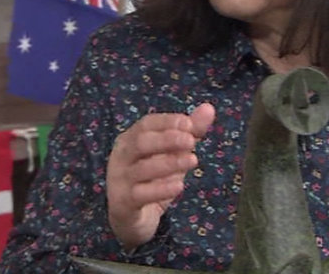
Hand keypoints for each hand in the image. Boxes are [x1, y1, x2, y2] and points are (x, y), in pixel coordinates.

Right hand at [106, 103, 215, 250]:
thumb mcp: (172, 154)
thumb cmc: (152, 180)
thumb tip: (209, 108)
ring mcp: (120, 181)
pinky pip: (140, 195)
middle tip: (191, 141)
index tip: (189, 123)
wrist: (132, 219)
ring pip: (142, 169)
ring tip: (193, 161)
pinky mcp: (123, 204)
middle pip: (140, 142)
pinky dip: (160, 189)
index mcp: (130, 140)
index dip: (167, 122)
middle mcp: (121, 157)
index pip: (146, 124)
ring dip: (170, 163)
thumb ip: (189, 132)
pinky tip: (179, 185)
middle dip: (167, 139)